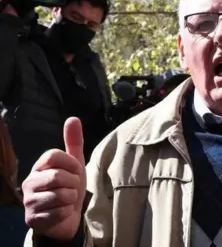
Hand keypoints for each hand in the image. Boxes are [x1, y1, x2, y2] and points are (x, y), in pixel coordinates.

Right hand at [22, 117, 85, 240]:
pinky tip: (63, 212)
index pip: (54, 155)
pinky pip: (60, 212)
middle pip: (57, 176)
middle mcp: (30, 182)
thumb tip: (73, 118)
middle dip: (74, 183)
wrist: (68, 216)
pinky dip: (68, 212)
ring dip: (72, 198)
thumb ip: (74, 142)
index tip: (76, 171)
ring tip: (68, 200)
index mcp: (39, 166)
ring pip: (60, 195)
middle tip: (73, 188)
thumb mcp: (75, 164)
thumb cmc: (70, 187)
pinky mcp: (33, 219)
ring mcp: (29, 201)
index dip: (72, 163)